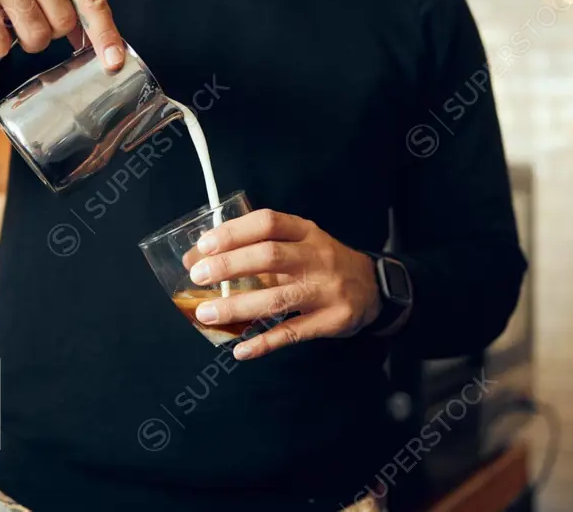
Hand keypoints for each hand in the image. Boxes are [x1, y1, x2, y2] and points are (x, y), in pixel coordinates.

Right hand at [0, 0, 124, 68]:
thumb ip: (76, 0)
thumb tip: (104, 47)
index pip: (92, 0)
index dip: (105, 35)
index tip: (114, 63)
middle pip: (63, 24)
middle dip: (52, 31)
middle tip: (34, 15)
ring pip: (36, 37)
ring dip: (28, 41)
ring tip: (14, 21)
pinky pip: (0, 45)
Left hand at [184, 209, 381, 359]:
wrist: (374, 288)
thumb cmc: (323, 263)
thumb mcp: (301, 242)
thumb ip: (260, 247)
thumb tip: (200, 258)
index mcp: (306, 231)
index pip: (267, 222)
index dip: (233, 232)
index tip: (204, 245)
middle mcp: (317, 256)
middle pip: (269, 256)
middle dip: (229, 266)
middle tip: (198, 276)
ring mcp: (327, 289)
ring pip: (278, 298)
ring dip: (237, 307)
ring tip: (206, 314)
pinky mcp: (332, 319)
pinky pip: (293, 333)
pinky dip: (264, 343)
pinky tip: (240, 350)